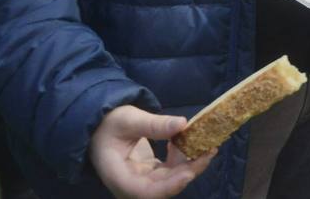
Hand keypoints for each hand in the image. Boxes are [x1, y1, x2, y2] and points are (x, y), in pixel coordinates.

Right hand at [88, 105, 213, 198]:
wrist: (100, 127)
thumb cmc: (108, 123)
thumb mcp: (128, 119)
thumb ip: (153, 124)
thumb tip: (183, 123)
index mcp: (117, 176)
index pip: (143, 191)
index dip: (168, 187)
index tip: (188, 173)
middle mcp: (130, 184)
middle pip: (163, 188)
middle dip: (188, 171)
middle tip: (209, 151)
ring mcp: (141, 180)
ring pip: (170, 180)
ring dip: (190, 164)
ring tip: (207, 144)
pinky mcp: (150, 173)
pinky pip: (171, 171)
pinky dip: (183, 158)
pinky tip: (187, 140)